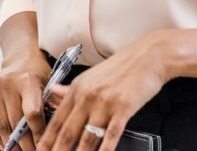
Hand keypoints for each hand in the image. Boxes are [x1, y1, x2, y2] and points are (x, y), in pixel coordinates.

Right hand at [0, 52, 51, 149]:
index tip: (41, 145)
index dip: (37, 133)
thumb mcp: (51, 86)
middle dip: (25, 143)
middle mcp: (9, 83)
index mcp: (28, 81)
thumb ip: (54, 106)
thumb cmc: (38, 74)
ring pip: (1, 125)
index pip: (32, 113)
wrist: (22, 58)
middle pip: (15, 122)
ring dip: (10, 143)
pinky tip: (3, 144)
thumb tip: (56, 130)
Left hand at [39, 31, 173, 150]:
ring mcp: (105, 102)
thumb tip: (53, 93)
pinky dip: (104, 150)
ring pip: (87, 137)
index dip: (47, 141)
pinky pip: (111, 134)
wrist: (149, 55)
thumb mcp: (92, 76)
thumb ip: (71, 88)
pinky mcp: (123, 107)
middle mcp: (87, 96)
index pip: (56, 121)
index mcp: (77, 89)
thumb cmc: (122, 67)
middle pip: (67, 132)